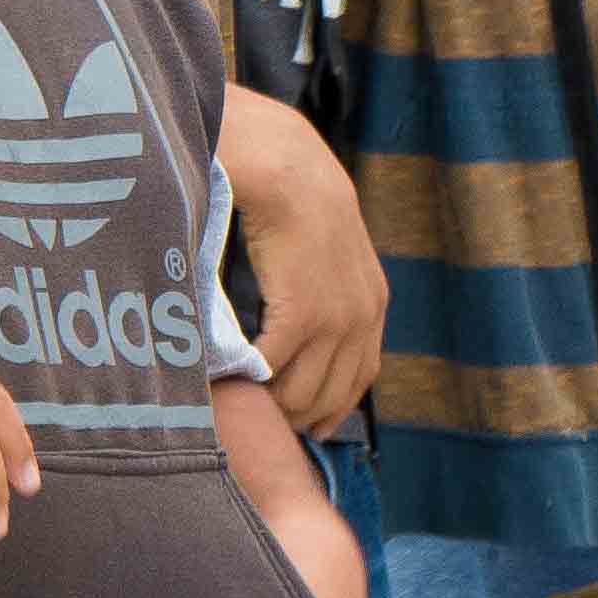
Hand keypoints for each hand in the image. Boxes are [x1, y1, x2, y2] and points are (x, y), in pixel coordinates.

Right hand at [224, 86, 389, 429]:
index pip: (357, 379)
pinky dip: (248, 378)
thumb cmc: (295, 203)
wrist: (289, 169)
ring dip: (268, 403)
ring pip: (300, 392)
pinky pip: (272, 368)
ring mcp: (336, 320)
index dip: (330, 409)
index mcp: (372, 306)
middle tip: (258, 418)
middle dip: (293, 414)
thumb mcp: (330, 254)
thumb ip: (325, 293)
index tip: (306, 428)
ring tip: (238, 400)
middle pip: (328, 397)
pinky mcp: (303, 314)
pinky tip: (225, 375)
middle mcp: (362, 319)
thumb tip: (297, 335)